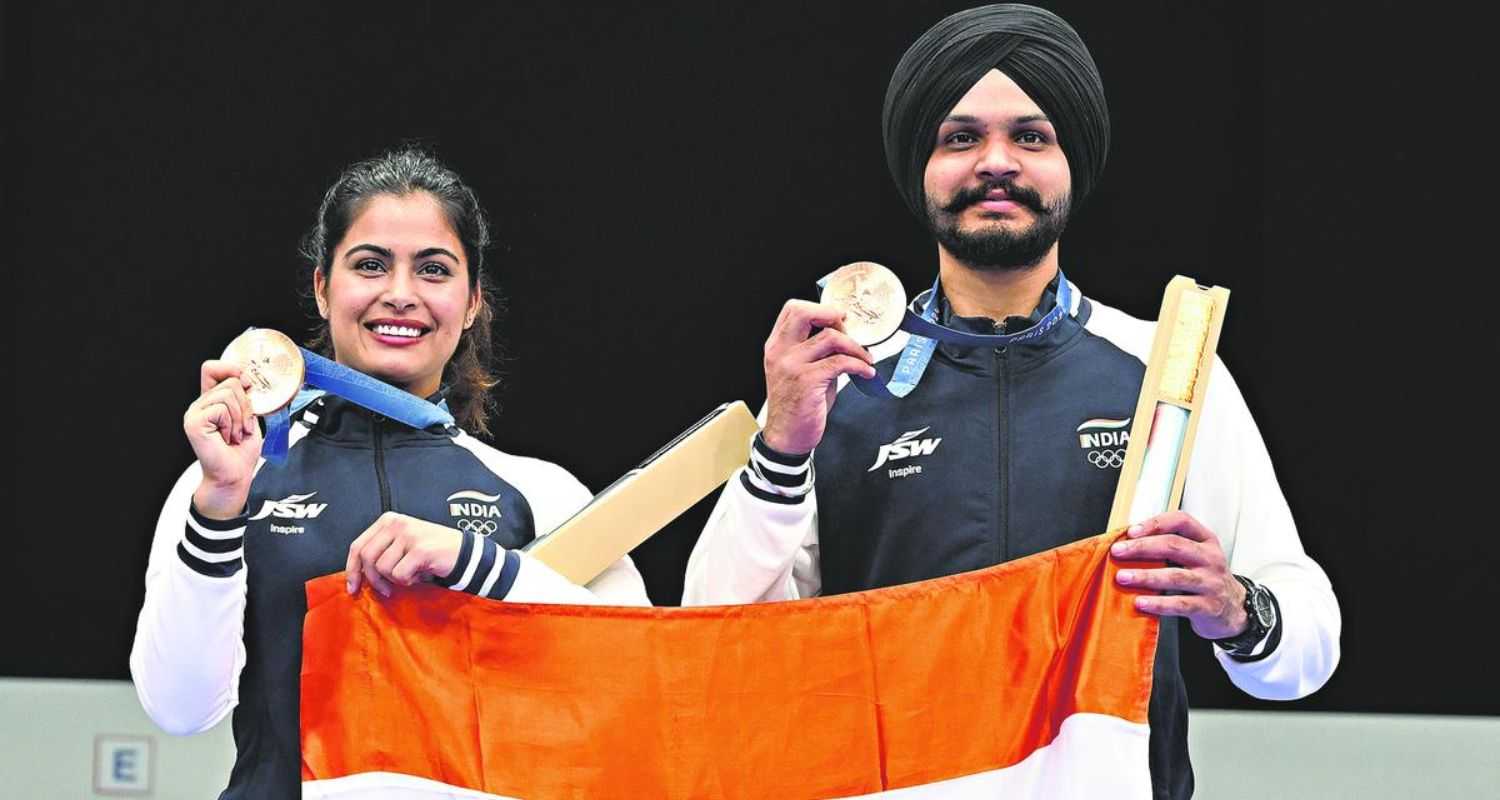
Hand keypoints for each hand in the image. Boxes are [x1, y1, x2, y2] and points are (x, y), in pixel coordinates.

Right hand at [185, 359, 261, 518]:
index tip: (247, 385)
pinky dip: (232, 424)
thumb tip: (246, 377)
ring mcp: (194, 413)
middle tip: (242, 427)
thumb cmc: (241, 451)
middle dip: (246, 405)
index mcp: (211, 401)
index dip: (232, 369)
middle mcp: (200, 405)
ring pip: (228, 393)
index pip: (212, 368)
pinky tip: (227, 438)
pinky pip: (222, 409)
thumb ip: (245, 396)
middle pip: (230, 381)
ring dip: (241, 417)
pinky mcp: (194, 423)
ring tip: (235, 434)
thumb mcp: (249, 416)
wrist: (235, 476)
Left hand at [345, 512, 463, 596]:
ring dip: (395, 579)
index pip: (358, 545)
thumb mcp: (401, 545)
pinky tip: (419, 575)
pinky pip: (399, 575)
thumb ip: (381, 552)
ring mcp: (408, 535)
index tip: (353, 587)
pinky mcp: (419, 549)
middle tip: (386, 590)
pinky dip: (408, 581)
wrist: (464, 553)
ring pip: (382, 568)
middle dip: (373, 579)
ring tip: (411, 575)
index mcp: (388, 520)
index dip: (352, 569)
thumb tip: (357, 575)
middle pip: (367, 558)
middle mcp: (396, 524)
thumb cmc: (431, 552)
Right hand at [761, 300, 876, 454]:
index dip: (819, 308)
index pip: (792, 309)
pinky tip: (866, 372)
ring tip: (865, 358)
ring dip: (855, 346)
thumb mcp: (800, 371)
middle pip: (804, 312)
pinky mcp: (807, 381)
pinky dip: (859, 365)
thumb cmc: (796, 405)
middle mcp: (781, 352)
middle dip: (833, 315)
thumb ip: (816, 350)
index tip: (838, 318)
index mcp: (776, 346)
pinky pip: (841, 362)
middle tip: (850, 329)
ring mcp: (792, 365)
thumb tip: (845, 336)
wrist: (787, 437)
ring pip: (830, 337)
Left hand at [1110, 511, 1247, 639]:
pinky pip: (1181, 604)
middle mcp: (1210, 558)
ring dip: (1146, 576)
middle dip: (1142, 547)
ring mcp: (1211, 583)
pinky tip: (1141, 602)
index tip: (1131, 531)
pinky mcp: (1208, 607)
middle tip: (1118, 552)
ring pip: (1176, 576)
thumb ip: (1169, 547)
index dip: (1155, 523)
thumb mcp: (1195, 556)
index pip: (1181, 521)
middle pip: (1174, 546)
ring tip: (1122, 577)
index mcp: (1205, 540)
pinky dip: (1158, 603)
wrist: (1234, 609)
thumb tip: (1127, 543)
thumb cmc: (1204, 578)